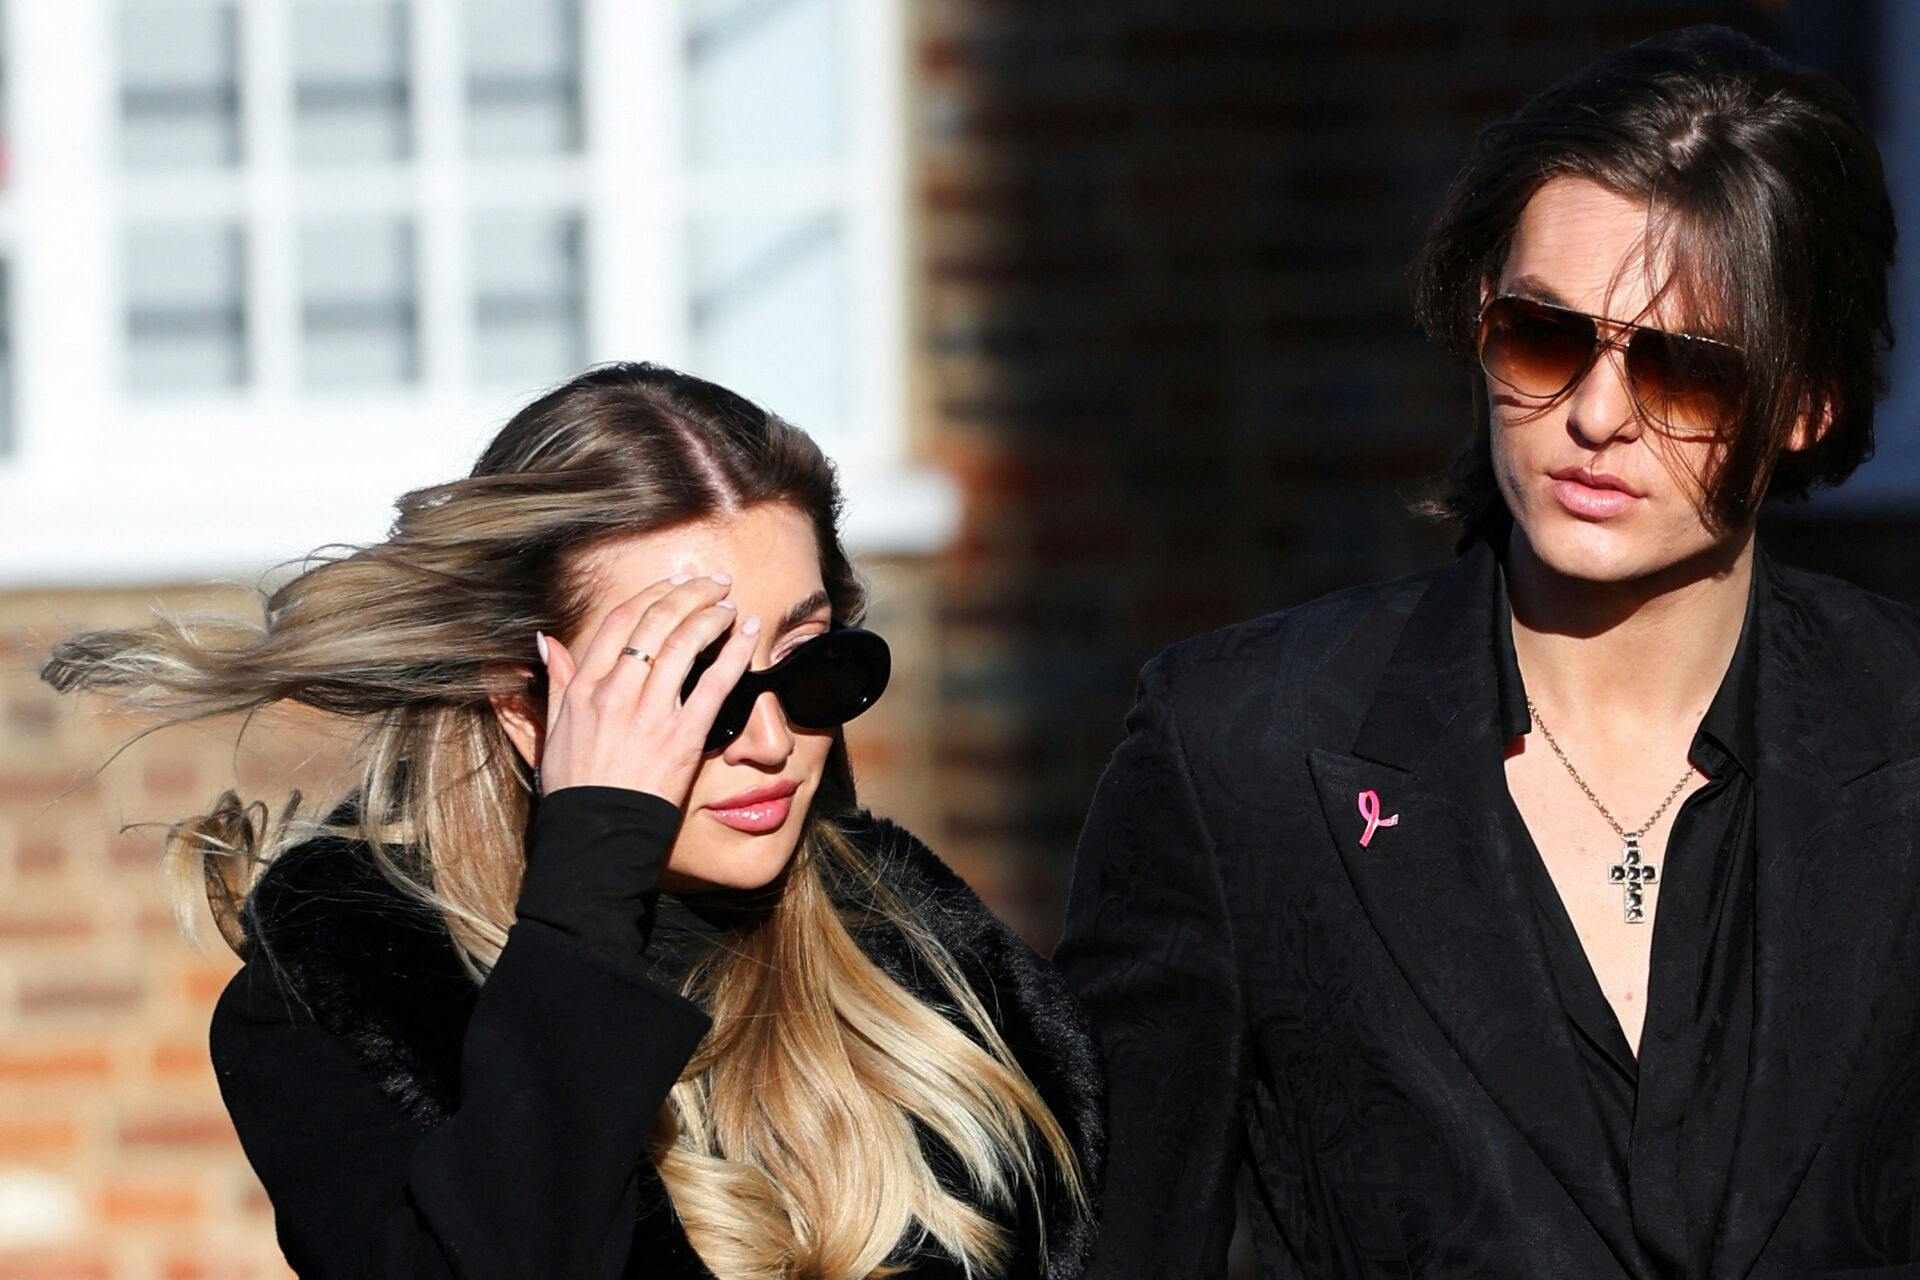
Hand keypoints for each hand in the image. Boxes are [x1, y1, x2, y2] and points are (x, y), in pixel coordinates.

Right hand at [532, 573, 760, 807]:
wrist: (598, 835)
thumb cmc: (576, 787)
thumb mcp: (553, 730)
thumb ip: (556, 682)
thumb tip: (548, 640)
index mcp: (585, 688)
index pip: (619, 622)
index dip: (651, 594)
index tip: (674, 583)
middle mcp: (617, 693)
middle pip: (655, 623)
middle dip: (688, 593)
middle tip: (713, 582)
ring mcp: (650, 713)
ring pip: (684, 643)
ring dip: (711, 614)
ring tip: (729, 603)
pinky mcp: (682, 737)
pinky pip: (714, 683)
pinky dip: (735, 652)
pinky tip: (750, 632)